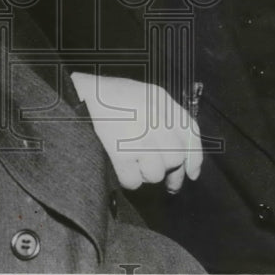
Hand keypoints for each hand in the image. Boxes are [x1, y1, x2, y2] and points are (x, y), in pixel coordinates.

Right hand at [70, 72, 202, 192]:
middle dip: (169, 172)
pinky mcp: (120, 152)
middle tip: (162, 178)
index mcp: (161, 100)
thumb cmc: (109, 96)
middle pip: (175, 158)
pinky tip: (120, 167)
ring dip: (145, 174)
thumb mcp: (144, 93)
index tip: (192, 174)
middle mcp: (155, 118)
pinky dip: (127, 179)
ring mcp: (139, 136)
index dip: (194, 157)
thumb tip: (182, 155)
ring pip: (155, 174)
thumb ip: (165, 115)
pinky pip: (133, 181)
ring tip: (132, 161)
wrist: (80, 94)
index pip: (190, 132)